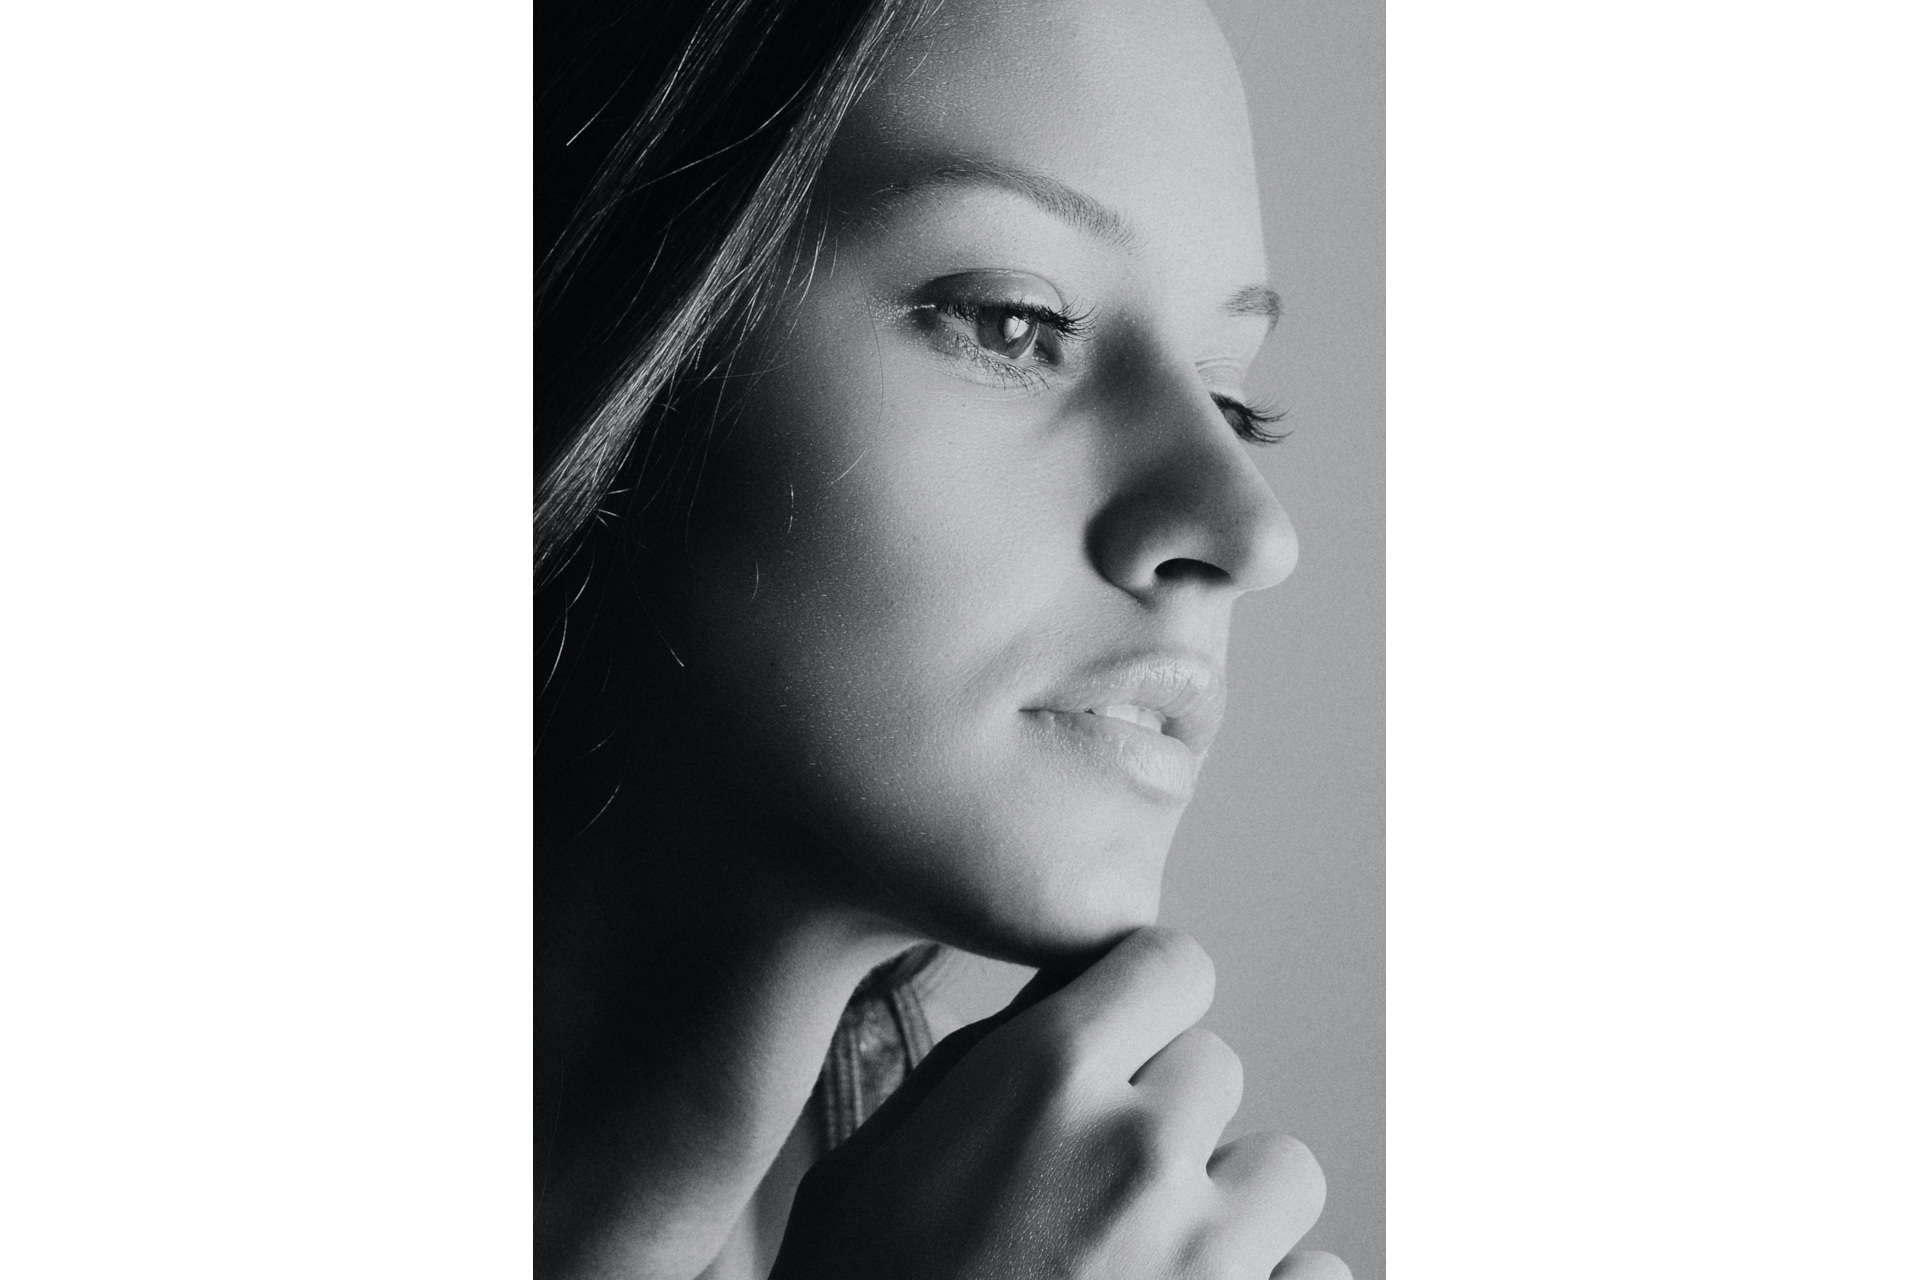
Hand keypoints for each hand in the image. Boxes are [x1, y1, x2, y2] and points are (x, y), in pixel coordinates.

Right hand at [773, 927, 1348, 1278]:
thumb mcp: (866, 1169)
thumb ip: (975, 1072)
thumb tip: (1059, 1006)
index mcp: (1042, 1079)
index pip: (1170, 963)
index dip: (1143, 1000)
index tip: (1119, 1043)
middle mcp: (1140, 1149)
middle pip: (1217, 1067)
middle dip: (1166, 1112)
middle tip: (1100, 1183)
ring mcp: (1210, 1256)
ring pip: (1281, 1170)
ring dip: (1230, 1203)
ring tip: (1155, 1256)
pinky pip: (1320, 1276)